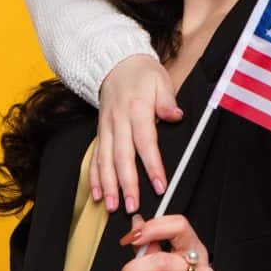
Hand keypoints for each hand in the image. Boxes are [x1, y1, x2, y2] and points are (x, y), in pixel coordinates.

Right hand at [94, 55, 181, 213]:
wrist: (116, 64)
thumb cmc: (142, 74)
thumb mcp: (161, 80)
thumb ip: (167, 101)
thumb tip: (175, 116)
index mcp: (136, 109)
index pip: (145, 142)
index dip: (152, 165)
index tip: (159, 185)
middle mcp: (118, 121)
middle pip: (121, 157)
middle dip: (126, 183)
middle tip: (132, 206)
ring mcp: (106, 128)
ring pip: (104, 160)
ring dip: (108, 185)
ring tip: (113, 206)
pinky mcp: (100, 132)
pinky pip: (95, 157)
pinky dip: (94, 177)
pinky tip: (97, 194)